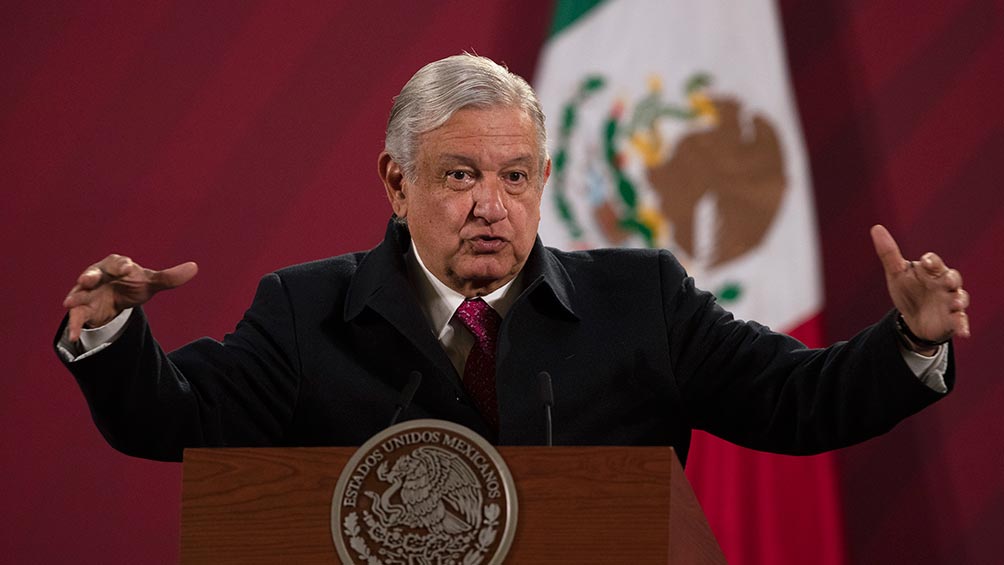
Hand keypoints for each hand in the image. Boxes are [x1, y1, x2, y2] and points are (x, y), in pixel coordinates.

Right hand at [62, 254, 197, 341]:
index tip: (128, 269)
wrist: (117, 298)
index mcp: (116, 265)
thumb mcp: (151, 283)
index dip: (122, 266)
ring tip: (69, 303)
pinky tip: (74, 337)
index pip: (118, 263)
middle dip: (90, 276)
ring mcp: (88, 292)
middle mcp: (98, 276)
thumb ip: (170, 278)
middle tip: (88, 279)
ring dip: (74, 297)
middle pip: (92, 274)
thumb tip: (195, 267)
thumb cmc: (132, 283)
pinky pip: (77, 316)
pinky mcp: (83, 309)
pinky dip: (74, 325)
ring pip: (79, 293)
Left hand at [871, 225, 969, 352]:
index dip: (931, 262)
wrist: (913, 318)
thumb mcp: (897, 273)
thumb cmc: (908, 290)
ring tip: (955, 303)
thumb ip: (889, 253)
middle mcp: (945, 284)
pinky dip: (962, 325)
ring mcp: (950, 301)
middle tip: (946, 281)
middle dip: (950, 279)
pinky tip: (962, 332)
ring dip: (959, 300)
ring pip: (960, 298)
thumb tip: (876, 228)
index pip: (934, 263)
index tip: (925, 261)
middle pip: (952, 278)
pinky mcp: (953, 319)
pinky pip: (961, 321)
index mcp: (931, 271)